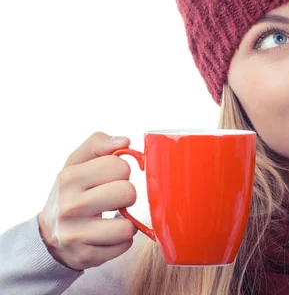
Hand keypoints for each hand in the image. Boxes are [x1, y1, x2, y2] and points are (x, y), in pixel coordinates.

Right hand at [37, 132, 137, 270]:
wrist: (49, 234)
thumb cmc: (71, 192)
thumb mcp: (76, 163)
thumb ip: (98, 144)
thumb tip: (125, 141)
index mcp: (69, 178)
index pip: (120, 165)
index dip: (121, 170)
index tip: (111, 178)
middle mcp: (70, 207)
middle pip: (127, 193)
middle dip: (127, 195)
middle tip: (114, 198)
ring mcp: (76, 235)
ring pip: (128, 226)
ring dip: (127, 222)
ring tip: (113, 218)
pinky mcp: (85, 257)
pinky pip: (124, 246)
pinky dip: (121, 241)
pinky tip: (107, 235)